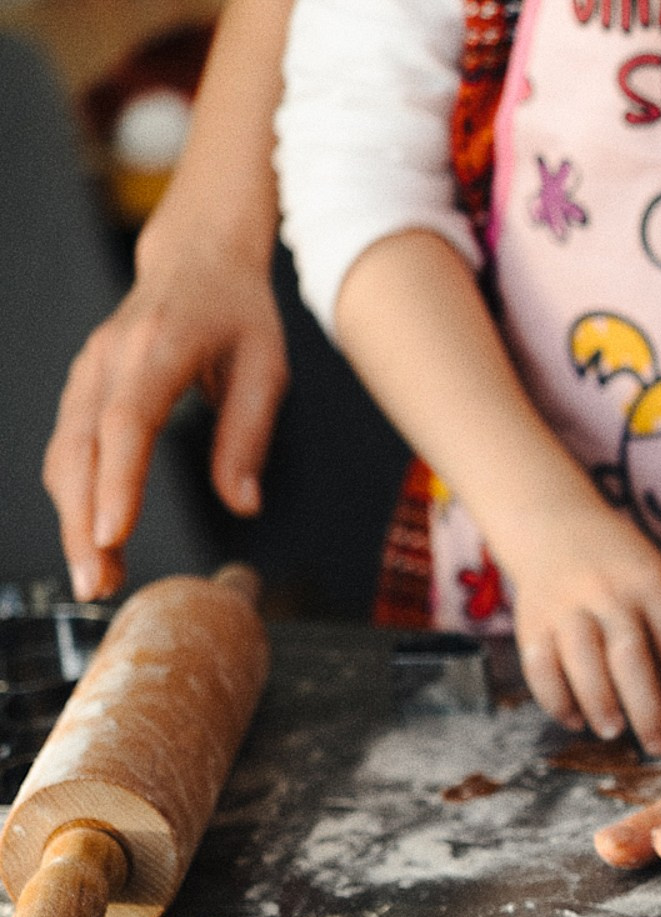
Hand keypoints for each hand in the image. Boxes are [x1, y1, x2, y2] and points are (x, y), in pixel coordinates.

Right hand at [43, 235, 286, 599]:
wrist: (196, 258)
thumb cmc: (240, 313)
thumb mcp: (266, 368)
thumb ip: (249, 435)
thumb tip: (244, 504)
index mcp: (158, 347)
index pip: (127, 422)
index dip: (117, 483)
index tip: (113, 536)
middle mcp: (110, 358)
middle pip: (82, 450)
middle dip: (83, 522)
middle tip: (97, 585)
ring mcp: (88, 370)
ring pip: (65, 454)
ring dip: (73, 519)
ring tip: (98, 577)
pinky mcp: (82, 385)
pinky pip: (68, 447)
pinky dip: (75, 495)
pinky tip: (93, 537)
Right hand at [498, 499, 660, 755]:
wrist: (553, 523)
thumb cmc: (621, 569)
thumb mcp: (656, 585)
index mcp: (651, 583)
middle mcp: (608, 592)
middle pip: (630, 659)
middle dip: (647, 711)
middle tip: (658, 745)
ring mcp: (566, 606)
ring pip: (583, 664)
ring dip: (601, 706)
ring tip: (613, 731)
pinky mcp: (531, 621)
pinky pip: (541, 669)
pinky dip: (557, 701)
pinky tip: (575, 718)